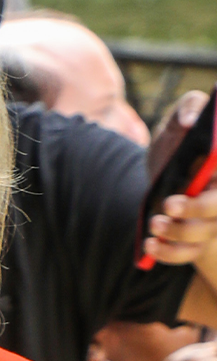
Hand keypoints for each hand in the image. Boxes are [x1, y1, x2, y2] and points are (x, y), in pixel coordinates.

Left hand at [144, 90, 215, 265]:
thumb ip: (190, 107)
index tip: (204, 177)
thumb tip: (190, 121)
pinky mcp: (192, 239)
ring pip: (204, 234)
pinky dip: (169, 253)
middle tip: (170, 205)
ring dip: (179, 233)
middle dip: (197, 210)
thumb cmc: (178, 141)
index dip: (213, 192)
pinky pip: (186, 253)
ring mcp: (211, 220)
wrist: (164, 169)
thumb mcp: (180, 119)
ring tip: (154, 223)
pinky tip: (150, 245)